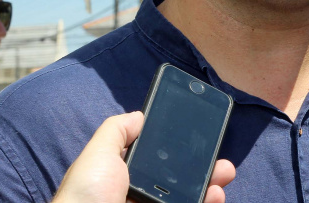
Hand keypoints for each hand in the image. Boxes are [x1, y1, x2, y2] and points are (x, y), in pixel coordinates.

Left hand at [52, 111, 235, 202]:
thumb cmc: (86, 196)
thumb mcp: (97, 154)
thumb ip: (116, 131)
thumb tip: (138, 115)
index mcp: (123, 177)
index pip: (157, 162)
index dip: (178, 152)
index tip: (198, 141)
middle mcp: (139, 196)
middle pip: (178, 180)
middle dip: (203, 168)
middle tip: (220, 161)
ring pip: (188, 197)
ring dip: (210, 186)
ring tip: (223, 176)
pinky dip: (206, 202)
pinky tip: (214, 196)